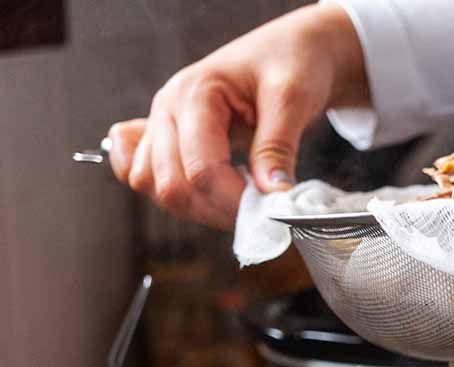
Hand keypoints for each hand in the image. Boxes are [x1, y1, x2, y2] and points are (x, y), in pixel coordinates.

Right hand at [106, 4, 367, 228]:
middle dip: (217, 209)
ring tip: (239, 200)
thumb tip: (272, 193)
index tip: (269, 209)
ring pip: (153, 187)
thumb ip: (277, 146)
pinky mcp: (164, 139)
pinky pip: (142, 175)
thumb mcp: (292, 97)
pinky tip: (204, 194)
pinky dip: (168, 194)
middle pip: (170, 185)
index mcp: (194, 93)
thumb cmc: (291, 62)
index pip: (200, 168)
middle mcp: (167, 109)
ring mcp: (161, 124)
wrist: (290, 51)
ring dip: (196, 208)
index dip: (235, 199)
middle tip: (258, 211)